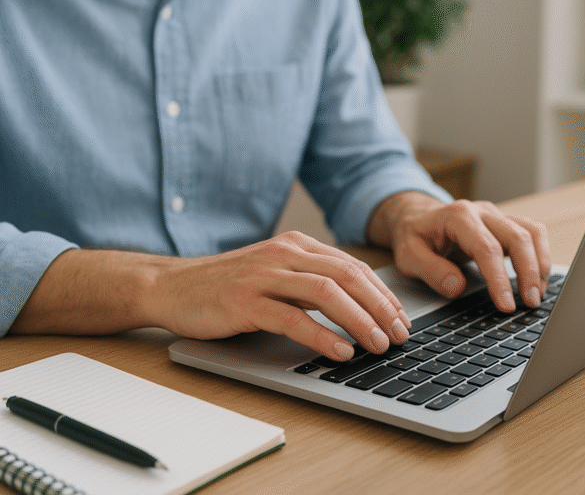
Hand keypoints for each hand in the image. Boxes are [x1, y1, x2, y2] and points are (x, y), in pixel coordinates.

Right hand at [151, 232, 410, 360]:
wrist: (170, 286)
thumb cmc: (227, 286)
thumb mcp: (275, 274)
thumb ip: (310, 282)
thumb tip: (358, 307)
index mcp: (297, 245)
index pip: (353, 266)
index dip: (382, 294)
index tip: (401, 318)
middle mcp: (285, 254)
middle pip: (348, 276)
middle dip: (381, 307)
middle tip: (400, 334)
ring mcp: (264, 275)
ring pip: (326, 293)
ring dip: (359, 320)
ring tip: (378, 344)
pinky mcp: (244, 300)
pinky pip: (291, 317)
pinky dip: (321, 335)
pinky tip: (340, 351)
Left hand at [368, 192, 550, 312]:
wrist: (416, 217)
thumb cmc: (413, 236)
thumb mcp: (408, 256)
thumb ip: (431, 270)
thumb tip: (456, 287)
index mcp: (458, 216)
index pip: (487, 248)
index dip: (500, 279)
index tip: (506, 305)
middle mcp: (482, 212)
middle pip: (518, 237)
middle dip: (529, 272)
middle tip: (531, 303)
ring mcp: (497, 215)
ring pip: (532, 232)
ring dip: (541, 264)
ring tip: (537, 295)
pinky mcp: (506, 223)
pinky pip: (533, 234)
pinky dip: (540, 256)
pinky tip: (536, 281)